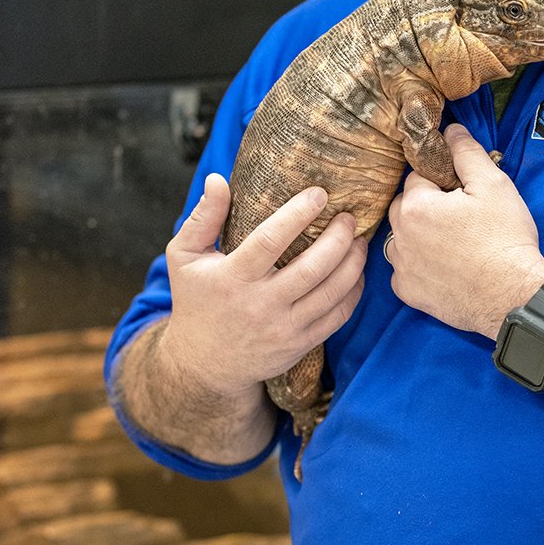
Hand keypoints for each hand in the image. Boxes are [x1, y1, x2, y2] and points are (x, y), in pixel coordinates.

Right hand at [159, 172, 366, 398]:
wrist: (203, 365)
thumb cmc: (195, 301)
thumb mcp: (184, 257)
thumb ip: (202, 217)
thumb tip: (218, 179)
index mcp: (233, 278)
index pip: (270, 241)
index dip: (298, 214)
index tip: (320, 194)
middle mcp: (261, 304)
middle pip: (312, 268)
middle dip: (339, 238)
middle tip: (350, 217)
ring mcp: (284, 327)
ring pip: (332, 292)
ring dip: (353, 263)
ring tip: (360, 240)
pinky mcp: (300, 344)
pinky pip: (338, 316)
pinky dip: (353, 291)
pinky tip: (356, 272)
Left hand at [385, 125, 543, 338]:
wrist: (513, 296)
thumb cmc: (505, 239)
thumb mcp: (493, 185)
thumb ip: (466, 153)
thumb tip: (451, 129)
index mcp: (415, 205)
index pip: (418, 178)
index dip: (442, 183)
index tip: (463, 196)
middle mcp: (399, 235)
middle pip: (405, 207)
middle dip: (426, 207)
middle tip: (461, 219)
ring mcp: (401, 267)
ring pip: (402, 238)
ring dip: (419, 235)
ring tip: (454, 243)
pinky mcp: (408, 293)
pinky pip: (405, 270)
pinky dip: (420, 266)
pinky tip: (447, 267)